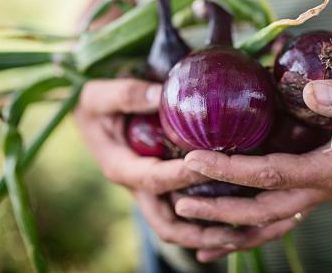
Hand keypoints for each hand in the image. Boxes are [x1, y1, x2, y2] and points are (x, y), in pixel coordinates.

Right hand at [74, 78, 245, 249]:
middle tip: (234, 232)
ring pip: (177, 224)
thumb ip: (127, 94)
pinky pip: (184, 209)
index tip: (210, 166)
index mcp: (120, 167)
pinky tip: (234, 214)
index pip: (155, 179)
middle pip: (167, 223)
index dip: (182, 176)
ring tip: (241, 236)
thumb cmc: (95, 105)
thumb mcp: (99, 95)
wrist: (91, 117)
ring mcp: (150, 190)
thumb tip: (162, 95)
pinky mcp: (162, 185)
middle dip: (198, 232)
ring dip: (206, 234)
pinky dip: (206, 217)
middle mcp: (137, 186)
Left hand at [174, 77, 331, 261]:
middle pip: (262, 211)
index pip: (272, 175)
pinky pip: (273, 218)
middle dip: (219, 209)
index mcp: (331, 170)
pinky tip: (218, 237)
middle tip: (179, 201)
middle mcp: (318, 190)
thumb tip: (310, 92)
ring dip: (227, 227)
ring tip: (189, 222)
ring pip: (266, 223)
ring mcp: (312, 195)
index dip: (232, 171)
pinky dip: (244, 230)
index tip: (194, 160)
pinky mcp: (306, 190)